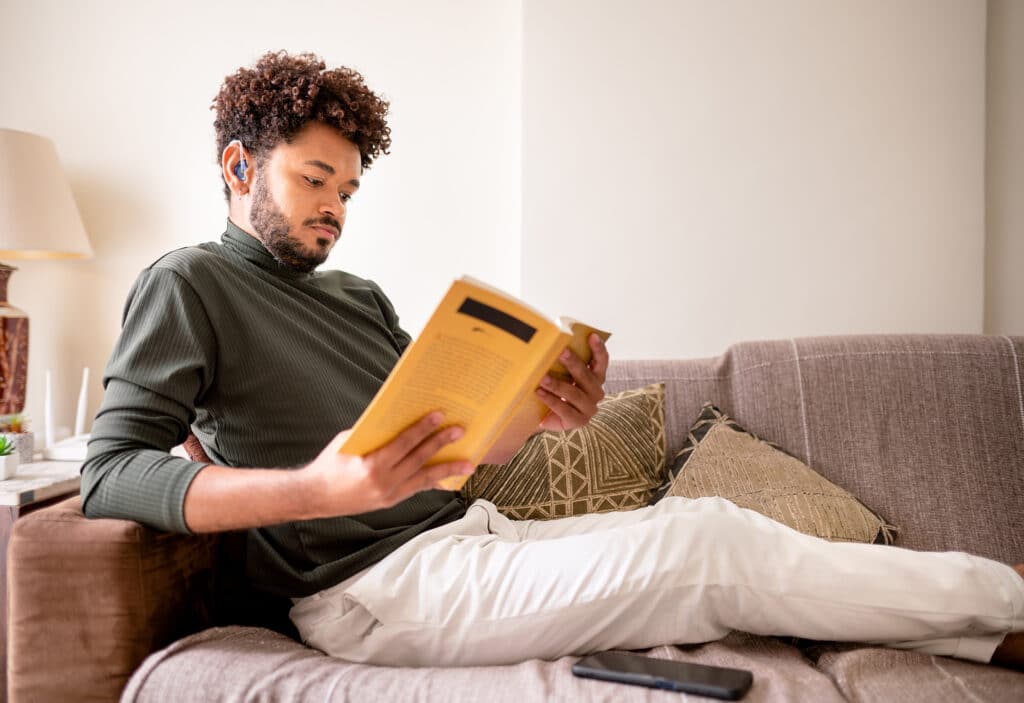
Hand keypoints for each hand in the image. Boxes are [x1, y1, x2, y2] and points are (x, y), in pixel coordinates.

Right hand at [302, 412, 472, 516]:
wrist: (315, 496)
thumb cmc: (330, 464)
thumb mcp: (348, 442)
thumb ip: (374, 434)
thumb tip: (398, 421)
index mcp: (372, 466)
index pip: (403, 443)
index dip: (422, 429)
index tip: (439, 415)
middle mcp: (384, 483)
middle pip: (419, 460)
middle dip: (440, 444)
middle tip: (460, 431)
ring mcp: (389, 495)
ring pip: (423, 479)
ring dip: (447, 470)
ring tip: (468, 463)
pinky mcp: (390, 501)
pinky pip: (416, 489)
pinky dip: (432, 482)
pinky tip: (447, 478)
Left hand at [537, 333, 608, 431]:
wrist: (547, 416)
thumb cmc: (556, 389)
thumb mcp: (562, 373)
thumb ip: (563, 360)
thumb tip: (551, 339)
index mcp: (596, 377)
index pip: (601, 361)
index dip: (599, 349)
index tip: (592, 336)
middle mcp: (596, 392)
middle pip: (586, 376)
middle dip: (574, 363)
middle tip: (562, 352)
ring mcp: (589, 408)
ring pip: (574, 394)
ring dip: (558, 384)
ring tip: (543, 377)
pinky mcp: (578, 421)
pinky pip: (565, 409)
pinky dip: (551, 400)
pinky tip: (540, 392)